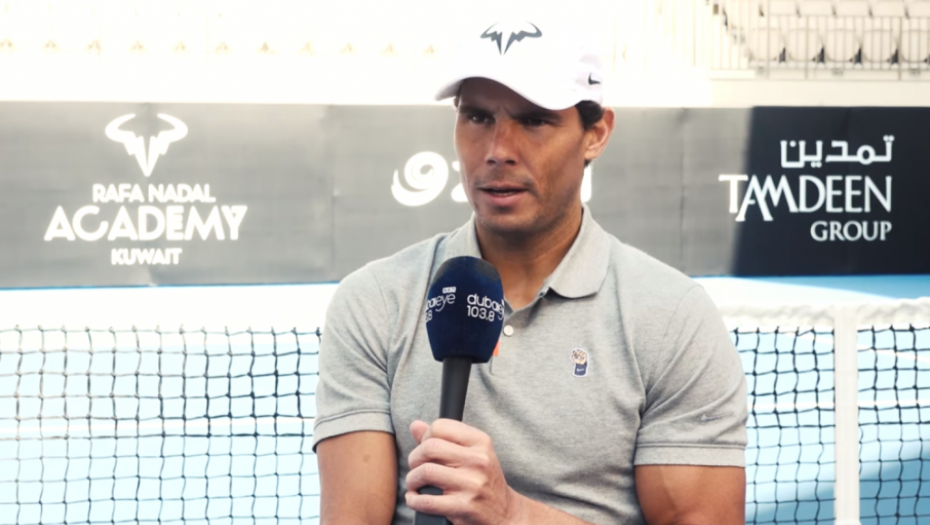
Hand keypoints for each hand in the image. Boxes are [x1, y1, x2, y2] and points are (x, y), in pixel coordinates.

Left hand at [405, 419, 523, 524]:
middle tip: (416, 467)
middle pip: (430, 447)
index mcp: (480, 442)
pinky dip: (414, 500)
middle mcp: (478, 460)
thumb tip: (415, 425)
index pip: (440, 427)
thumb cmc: (485, 480)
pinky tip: (415, 498)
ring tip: (415, 483)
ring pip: (426, 472)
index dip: (425, 437)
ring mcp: (472, 483)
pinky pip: (427, 500)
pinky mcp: (464, 506)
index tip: (424, 448)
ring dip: (412, 479)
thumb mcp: (472, 453)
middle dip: (414, 458)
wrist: (505, 512)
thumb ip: (444, 438)